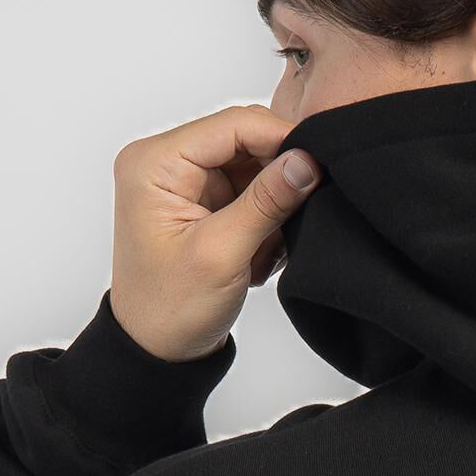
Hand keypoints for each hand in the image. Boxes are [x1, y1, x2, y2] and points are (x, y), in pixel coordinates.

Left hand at [109, 104, 322, 361]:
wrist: (157, 351)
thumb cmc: (171, 309)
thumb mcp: (223, 254)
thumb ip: (266, 202)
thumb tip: (306, 160)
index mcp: (155, 163)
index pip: (232, 125)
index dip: (280, 138)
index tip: (319, 163)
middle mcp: (166, 162)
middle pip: (244, 141)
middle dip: (276, 177)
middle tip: (295, 216)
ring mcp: (186, 182)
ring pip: (253, 167)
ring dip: (272, 206)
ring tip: (266, 248)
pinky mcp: (204, 202)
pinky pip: (251, 192)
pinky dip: (266, 221)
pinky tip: (258, 254)